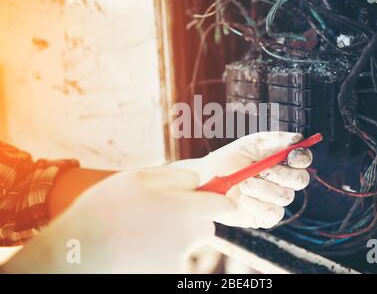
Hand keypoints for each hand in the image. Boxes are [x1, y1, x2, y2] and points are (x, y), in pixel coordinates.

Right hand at [3, 167, 233, 272]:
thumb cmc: (106, 208)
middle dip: (194, 218)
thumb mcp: (141, 177)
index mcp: (186, 208)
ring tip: (145, 231)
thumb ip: (178, 177)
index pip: (224, 205)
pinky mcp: (168, 274)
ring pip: (189, 243)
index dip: (222, 200)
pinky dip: (163, 254)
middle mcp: (188, 236)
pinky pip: (174, 259)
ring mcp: (178, 259)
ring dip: (177, 236)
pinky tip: (140, 248)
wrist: (77, 250)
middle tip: (165, 213)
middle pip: (207, 225)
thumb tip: (201, 181)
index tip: (217, 199)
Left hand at [171, 131, 312, 228]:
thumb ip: (272, 141)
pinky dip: (256, 205)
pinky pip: (272, 214)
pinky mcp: (265, 218)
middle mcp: (283, 181)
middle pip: (300, 180)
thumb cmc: (228, 160)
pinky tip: (242, 200)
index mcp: (282, 161)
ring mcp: (275, 201)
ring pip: (285, 197)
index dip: (301, 157)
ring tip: (242, 183)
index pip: (302, 159)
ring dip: (262, 189)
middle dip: (283, 175)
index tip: (291, 156)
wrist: (206, 181)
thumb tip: (297, 140)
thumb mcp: (248, 145)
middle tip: (263, 170)